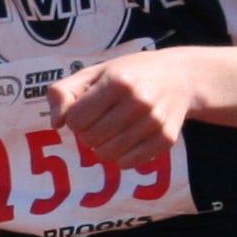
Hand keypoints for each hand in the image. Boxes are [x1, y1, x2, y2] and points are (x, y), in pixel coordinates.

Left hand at [46, 47, 198, 167]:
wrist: (180, 77)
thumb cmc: (128, 75)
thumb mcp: (93, 73)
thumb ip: (63, 93)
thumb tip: (56, 124)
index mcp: (118, 82)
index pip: (76, 120)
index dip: (75, 118)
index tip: (87, 109)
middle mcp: (139, 101)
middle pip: (90, 138)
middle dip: (87, 133)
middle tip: (100, 120)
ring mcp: (155, 122)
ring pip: (107, 154)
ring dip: (102, 146)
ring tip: (113, 129)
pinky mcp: (166, 139)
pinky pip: (128, 163)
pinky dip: (121, 156)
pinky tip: (127, 139)